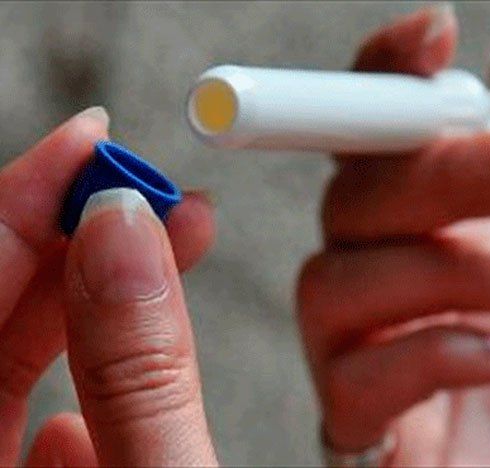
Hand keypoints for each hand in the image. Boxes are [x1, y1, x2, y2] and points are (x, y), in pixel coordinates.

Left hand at [0, 108, 217, 465]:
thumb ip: (141, 377)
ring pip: (20, 363)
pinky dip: (106, 388)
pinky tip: (154, 393)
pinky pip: (50, 421)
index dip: (20, 204)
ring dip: (108, 307)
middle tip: (147, 196)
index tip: (89, 144)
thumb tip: (127, 234)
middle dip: (79, 243)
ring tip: (176, 256)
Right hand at [298, 5, 489, 464]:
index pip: (379, 143)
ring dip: (444, 270)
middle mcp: (398, 283)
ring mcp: (372, 357)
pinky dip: (432, 353)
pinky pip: (351, 380)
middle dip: (438, 171)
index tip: (437, 37)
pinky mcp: (366, 431)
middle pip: (350, 199)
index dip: (384, 83)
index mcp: (455, 232)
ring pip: (332, 282)